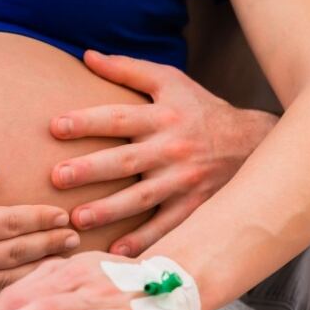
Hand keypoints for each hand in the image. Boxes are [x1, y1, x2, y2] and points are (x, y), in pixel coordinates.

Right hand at [0, 166, 80, 309]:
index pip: (12, 222)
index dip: (41, 218)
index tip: (64, 215)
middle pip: (17, 253)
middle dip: (49, 244)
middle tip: (75, 239)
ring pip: (6, 283)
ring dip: (37, 274)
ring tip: (61, 268)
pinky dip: (7, 301)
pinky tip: (22, 298)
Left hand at [51, 51, 277, 256]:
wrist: (254, 142)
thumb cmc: (200, 109)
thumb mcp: (171, 82)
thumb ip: (128, 70)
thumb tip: (87, 56)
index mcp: (162, 117)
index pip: (119, 117)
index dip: (88, 121)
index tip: (55, 126)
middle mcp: (171, 149)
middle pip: (126, 160)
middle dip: (91, 170)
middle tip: (57, 177)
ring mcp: (183, 181)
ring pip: (142, 198)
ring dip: (110, 210)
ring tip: (79, 219)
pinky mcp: (194, 207)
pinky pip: (166, 227)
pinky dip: (144, 242)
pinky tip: (117, 253)